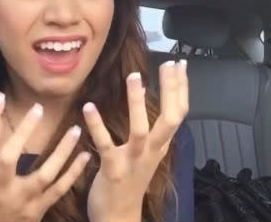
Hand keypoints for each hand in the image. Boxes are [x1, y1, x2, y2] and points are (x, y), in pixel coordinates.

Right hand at [0, 93, 90, 221]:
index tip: (0, 97)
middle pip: (10, 157)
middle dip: (24, 131)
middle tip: (39, 108)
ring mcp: (21, 200)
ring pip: (44, 174)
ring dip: (62, 151)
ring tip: (76, 129)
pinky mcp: (38, 210)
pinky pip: (60, 189)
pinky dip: (74, 172)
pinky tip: (86, 155)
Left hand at [85, 60, 188, 221]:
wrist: (119, 217)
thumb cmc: (132, 180)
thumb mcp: (149, 153)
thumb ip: (152, 129)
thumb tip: (149, 95)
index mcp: (162, 144)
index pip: (180, 112)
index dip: (181, 87)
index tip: (179, 64)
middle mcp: (153, 150)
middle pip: (171, 118)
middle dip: (172, 90)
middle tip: (168, 64)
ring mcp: (134, 160)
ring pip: (141, 129)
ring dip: (137, 103)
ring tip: (134, 77)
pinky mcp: (112, 169)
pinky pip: (105, 144)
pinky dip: (97, 125)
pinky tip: (89, 107)